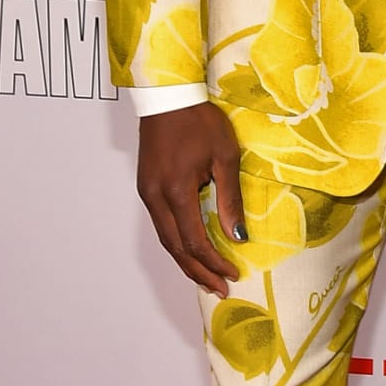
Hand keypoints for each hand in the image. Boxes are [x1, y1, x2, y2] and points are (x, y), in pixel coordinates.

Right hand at [137, 104, 247, 295]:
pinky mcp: (146, 187)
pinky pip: (161, 225)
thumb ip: (230, 199)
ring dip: (185, 261)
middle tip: (220, 289)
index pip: (194, 240)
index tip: (233, 274)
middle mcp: (156, 197)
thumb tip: (239, 235)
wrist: (168, 97)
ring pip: (165, 239)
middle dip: (198, 271)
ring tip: (206, 278)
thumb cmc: (200, 121)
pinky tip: (189, 251)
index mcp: (176, 191)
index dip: (213, 262)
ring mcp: (147, 193)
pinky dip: (176, 243)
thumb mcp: (225, 157)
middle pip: (175, 247)